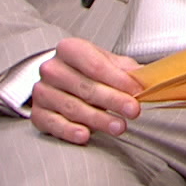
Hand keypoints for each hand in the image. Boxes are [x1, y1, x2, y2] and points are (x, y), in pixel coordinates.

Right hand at [30, 36, 144, 144]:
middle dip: (112, 100)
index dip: (117, 79)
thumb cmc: (87, 70)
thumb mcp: (108, 63)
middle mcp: (52, 69)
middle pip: (86, 87)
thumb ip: (126, 70)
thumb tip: (147, 77)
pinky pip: (54, 124)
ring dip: (98, 119)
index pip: (95, 65)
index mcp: (70, 49)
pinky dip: (69, 131)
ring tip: (119, 126)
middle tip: (133, 111)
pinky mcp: (38, 114)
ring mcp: (42, 92)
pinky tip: (85, 136)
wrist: (58, 80)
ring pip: (73, 108)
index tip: (137, 91)